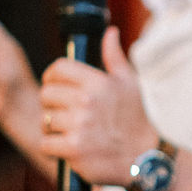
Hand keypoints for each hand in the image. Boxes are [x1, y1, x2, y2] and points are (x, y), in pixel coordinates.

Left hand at [38, 26, 156, 184]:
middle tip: (67, 114)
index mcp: (98, 82)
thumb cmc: (136, 119)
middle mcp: (87, 102)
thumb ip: (114, 57)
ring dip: (53, 128)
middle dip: (53, 104)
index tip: (56, 86)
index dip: (52, 77)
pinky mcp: (74, 150)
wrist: (147, 158)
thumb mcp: (129, 83)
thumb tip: (110, 32)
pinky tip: (70, 148)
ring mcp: (79, 126)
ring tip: (71, 131)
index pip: (58, 69)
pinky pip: (46, 143)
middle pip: (46, 94)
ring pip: (45, 120)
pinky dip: (54, 148)